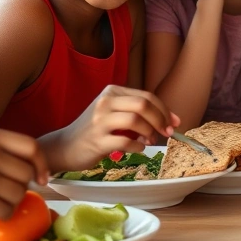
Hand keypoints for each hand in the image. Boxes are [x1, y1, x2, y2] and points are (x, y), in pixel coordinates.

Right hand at [0, 127, 47, 222]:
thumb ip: (1, 149)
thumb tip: (34, 166)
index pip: (31, 147)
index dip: (41, 164)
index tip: (42, 177)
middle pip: (27, 173)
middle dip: (21, 186)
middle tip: (4, 190)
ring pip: (19, 194)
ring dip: (11, 201)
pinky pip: (6, 210)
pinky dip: (3, 214)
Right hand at [52, 85, 179, 171]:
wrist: (65, 146)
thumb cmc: (96, 130)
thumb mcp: (116, 114)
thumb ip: (140, 113)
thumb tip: (172, 120)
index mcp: (113, 92)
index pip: (147, 96)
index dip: (165, 110)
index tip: (174, 123)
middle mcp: (105, 102)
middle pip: (143, 105)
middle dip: (160, 120)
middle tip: (166, 133)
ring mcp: (99, 120)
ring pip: (135, 120)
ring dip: (149, 132)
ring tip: (150, 141)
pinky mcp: (96, 140)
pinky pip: (125, 141)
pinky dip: (138, 146)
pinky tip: (138, 148)